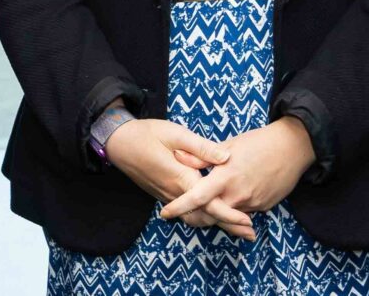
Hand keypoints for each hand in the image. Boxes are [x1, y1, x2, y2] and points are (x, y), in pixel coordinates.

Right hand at [102, 119, 252, 240]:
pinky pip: (185, 213)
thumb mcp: (175, 133)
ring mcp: (167, 196)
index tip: (247, 221)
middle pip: (205, 216)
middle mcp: (175, 192)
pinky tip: (211, 217)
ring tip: (236, 229)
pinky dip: (201, 218)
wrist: (117, 142)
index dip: (229, 214)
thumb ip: (201, 147)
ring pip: (194, 218)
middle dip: (228, 226)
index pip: (209, 203)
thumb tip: (227, 157)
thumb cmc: (146, 134)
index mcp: (181, 177)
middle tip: (250, 234)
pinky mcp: (163, 195)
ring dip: (216, 223)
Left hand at [158, 118, 314, 235]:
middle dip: (195, 218)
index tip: (164, 213)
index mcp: (225, 177)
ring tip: (208, 203)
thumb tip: (179, 158)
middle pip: (210, 215)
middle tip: (183, 214)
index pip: (197, 197)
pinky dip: (234, 208)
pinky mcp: (264, 207)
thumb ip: (202, 156)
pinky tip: (233, 196)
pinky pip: (243, 212)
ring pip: (227, 215)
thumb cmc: (258, 142)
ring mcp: (252, 203)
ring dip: (216, 212)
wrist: (293, 148)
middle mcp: (238, 194)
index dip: (179, 207)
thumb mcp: (228, 145)